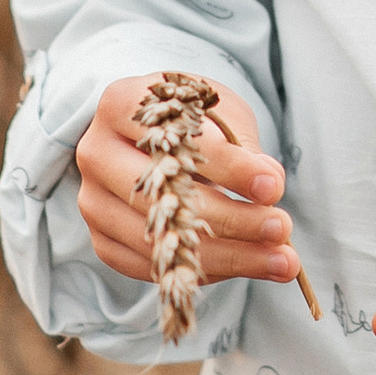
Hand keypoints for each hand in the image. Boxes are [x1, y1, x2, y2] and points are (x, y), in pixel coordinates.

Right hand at [73, 74, 302, 294]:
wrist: (152, 133)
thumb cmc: (190, 116)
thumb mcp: (220, 112)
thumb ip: (242, 146)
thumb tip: (269, 182)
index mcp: (121, 103)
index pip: (177, 140)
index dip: (229, 167)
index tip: (274, 187)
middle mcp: (96, 153)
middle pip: (165, 198)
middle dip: (232, 220)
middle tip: (282, 230)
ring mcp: (93, 201)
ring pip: (160, 242)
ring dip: (229, 257)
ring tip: (281, 261)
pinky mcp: (101, 240)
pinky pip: (152, 267)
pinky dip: (203, 271)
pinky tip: (247, 265)